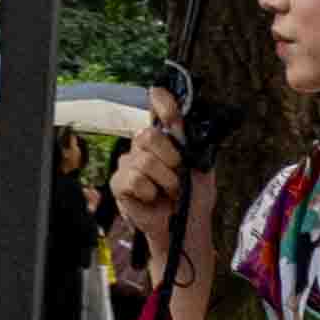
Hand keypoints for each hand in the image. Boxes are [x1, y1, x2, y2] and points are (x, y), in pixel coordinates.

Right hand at [116, 93, 184, 254]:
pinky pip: (134, 179)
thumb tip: (183, 123)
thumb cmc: (192, 198)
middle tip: (178, 174)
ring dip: (165, 180)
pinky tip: (152, 198)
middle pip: (149, 135)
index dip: (158, 101)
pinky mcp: (119, 184)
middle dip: (171, 157)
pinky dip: (150, 191)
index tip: (157, 92)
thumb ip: (192, 142)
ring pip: (145, 160)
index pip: (157, 110)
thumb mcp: (201, 166)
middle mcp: (143, 147)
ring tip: (169, 192)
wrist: (186, 226)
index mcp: (165, 139)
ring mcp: (129, 164)